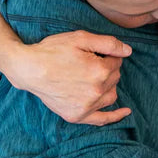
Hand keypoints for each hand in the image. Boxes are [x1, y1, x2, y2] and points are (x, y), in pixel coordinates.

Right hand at [9, 31, 132, 123]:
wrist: (28, 69)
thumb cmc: (52, 51)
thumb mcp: (80, 38)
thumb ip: (108, 43)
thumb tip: (129, 51)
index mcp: (100, 71)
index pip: (117, 62)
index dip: (106, 55)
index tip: (92, 53)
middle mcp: (96, 91)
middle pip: (114, 78)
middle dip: (107, 69)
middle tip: (87, 63)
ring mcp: (87, 106)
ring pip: (111, 95)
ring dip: (108, 86)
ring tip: (93, 78)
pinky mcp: (78, 116)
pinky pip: (103, 119)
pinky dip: (115, 116)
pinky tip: (125, 112)